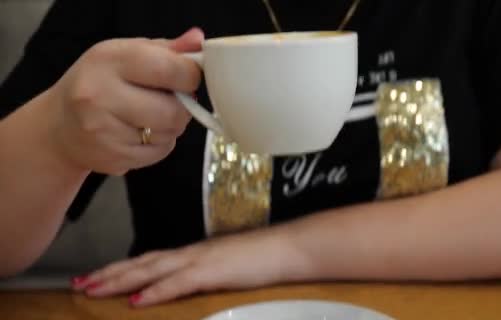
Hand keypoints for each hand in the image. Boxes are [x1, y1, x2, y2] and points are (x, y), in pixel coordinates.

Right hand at [46, 28, 203, 175]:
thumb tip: (198, 40)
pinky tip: (139, 134)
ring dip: (171, 127)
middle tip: (171, 101)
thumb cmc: (100, 83)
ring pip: (169, 134)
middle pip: (173, 111)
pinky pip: (159, 153)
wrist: (60, 126)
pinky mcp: (111, 157)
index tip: (189, 77)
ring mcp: (103, 130)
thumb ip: (167, 49)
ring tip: (150, 116)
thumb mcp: (128, 55)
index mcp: (109, 60)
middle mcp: (100, 94)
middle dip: (183, 108)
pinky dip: (159, 145)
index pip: (169, 69)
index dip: (190, 76)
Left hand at [71, 230, 300, 306]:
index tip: (97, 276)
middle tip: (81, 284)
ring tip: (94, 290)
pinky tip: (138, 299)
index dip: (122, 268)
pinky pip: (179, 282)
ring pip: (152, 269)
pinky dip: (156, 290)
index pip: (150, 259)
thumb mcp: (225, 267)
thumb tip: (186, 284)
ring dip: (121, 280)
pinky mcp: (213, 271)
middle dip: (109, 274)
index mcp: (193, 253)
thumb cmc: (261, 258)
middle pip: (142, 262)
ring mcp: (200, 260)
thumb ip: (204, 274)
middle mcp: (190, 253)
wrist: (286, 248)